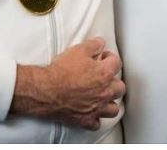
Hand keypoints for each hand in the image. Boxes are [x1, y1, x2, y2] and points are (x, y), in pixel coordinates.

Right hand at [10, 37, 124, 129]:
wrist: (46, 90)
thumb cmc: (62, 71)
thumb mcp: (78, 50)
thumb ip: (94, 45)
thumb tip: (101, 43)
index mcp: (104, 74)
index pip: (116, 63)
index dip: (110, 57)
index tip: (104, 57)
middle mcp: (104, 92)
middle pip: (119, 87)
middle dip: (114, 80)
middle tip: (105, 76)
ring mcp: (96, 108)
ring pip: (113, 108)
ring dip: (110, 101)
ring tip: (103, 95)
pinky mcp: (86, 120)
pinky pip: (97, 123)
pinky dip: (96, 118)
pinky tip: (92, 111)